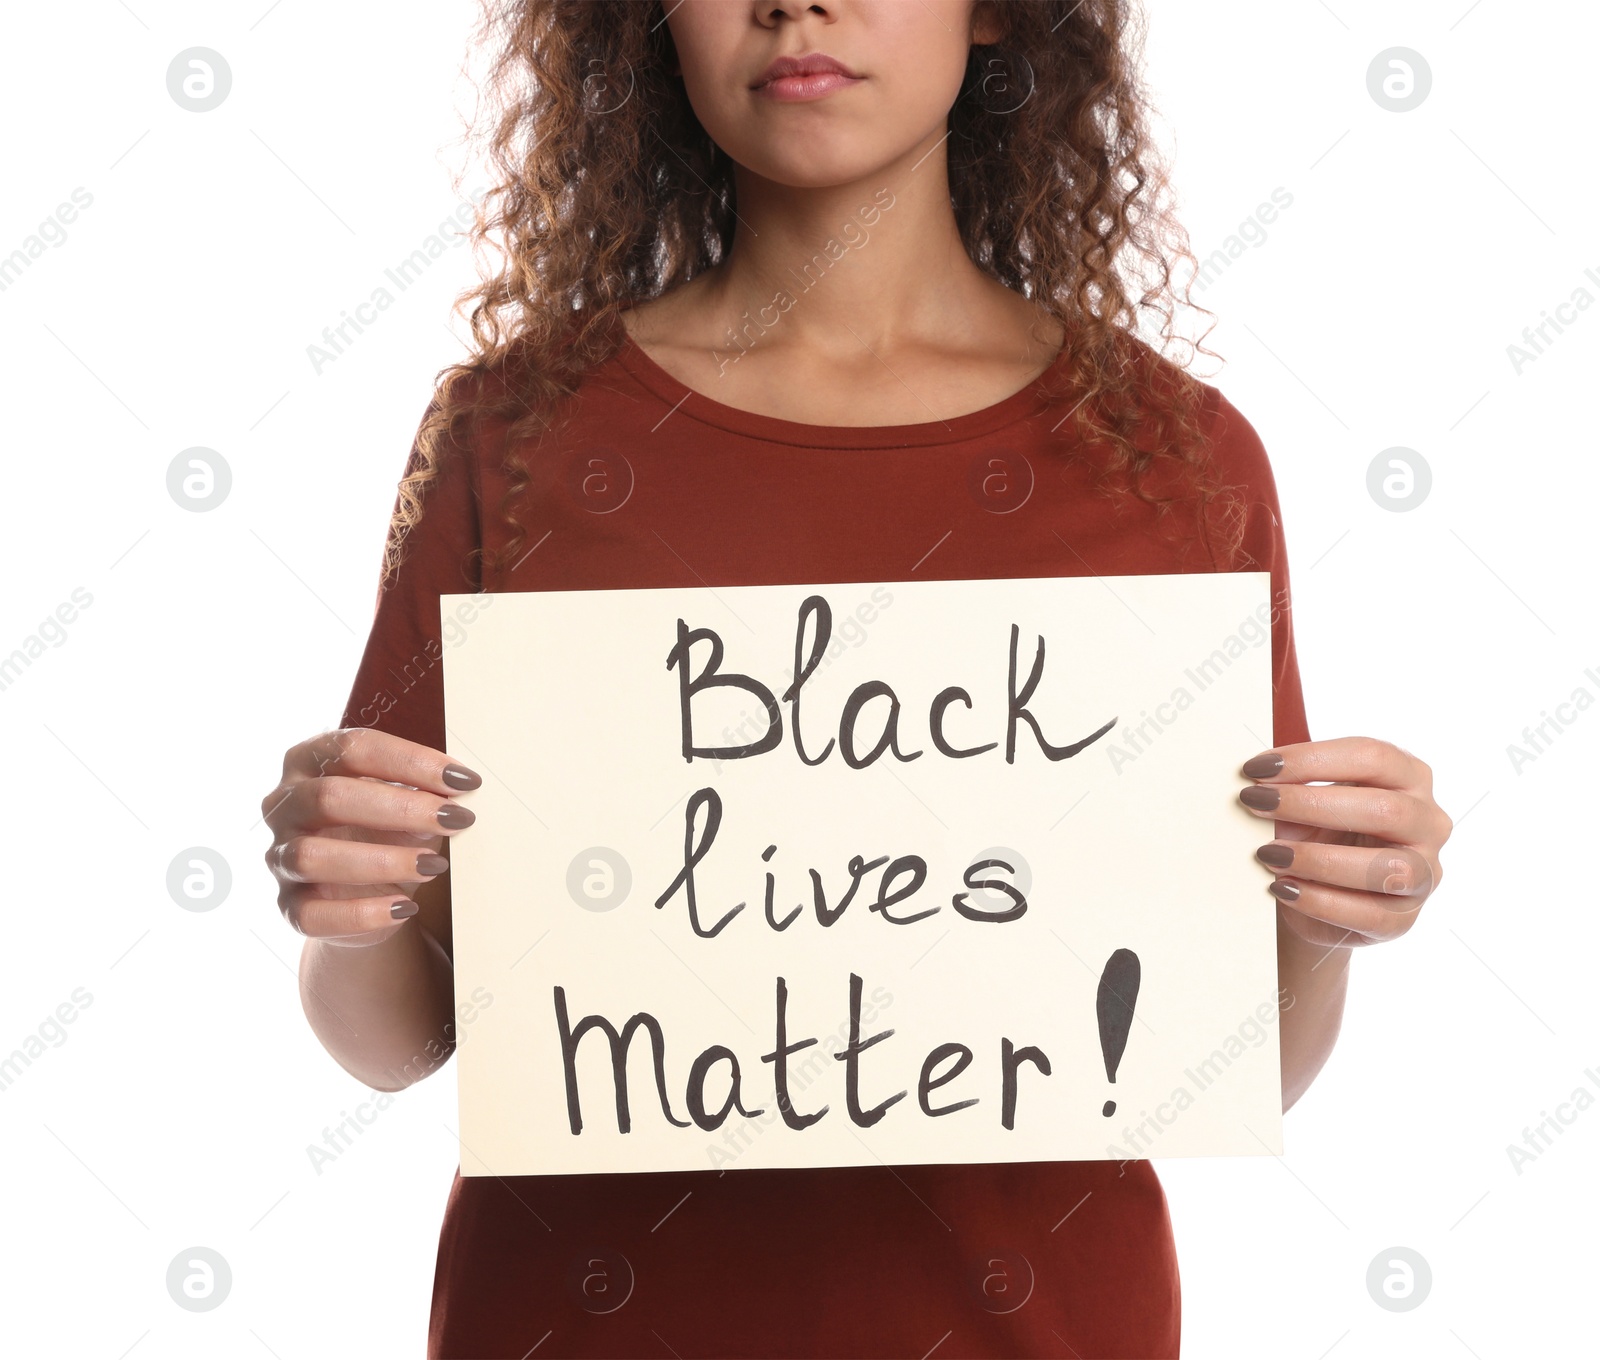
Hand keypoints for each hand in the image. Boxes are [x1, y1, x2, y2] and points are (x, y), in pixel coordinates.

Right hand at [261, 728, 481, 945]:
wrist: (365, 894)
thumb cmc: (386, 830)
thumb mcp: (406, 806)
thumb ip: (423, 799)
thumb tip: (451, 802)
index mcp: (309, 762)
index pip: (352, 748)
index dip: (410, 762)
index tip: (464, 780)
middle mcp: (284, 805)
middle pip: (330, 797)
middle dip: (401, 808)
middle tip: (456, 819)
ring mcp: (280, 856)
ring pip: (314, 856)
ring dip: (382, 861)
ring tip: (434, 865)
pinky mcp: (289, 906)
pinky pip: (313, 914)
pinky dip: (363, 913)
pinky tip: (404, 907)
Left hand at [1237, 736, 1450, 949]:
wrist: (1312, 896)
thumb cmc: (1315, 833)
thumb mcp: (1306, 802)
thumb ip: (1291, 785)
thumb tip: (1258, 778)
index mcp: (1409, 777)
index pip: (1373, 757)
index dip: (1312, 759)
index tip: (1258, 769)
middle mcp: (1428, 823)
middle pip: (1385, 809)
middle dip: (1311, 804)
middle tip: (1256, 803)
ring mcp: (1425, 874)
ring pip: (1387, 868)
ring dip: (1319, 859)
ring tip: (1269, 854)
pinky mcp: (1404, 919)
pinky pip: (1370, 913)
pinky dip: (1320, 901)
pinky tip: (1284, 888)